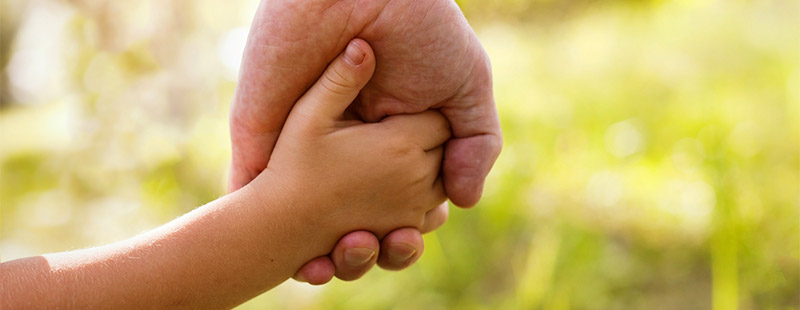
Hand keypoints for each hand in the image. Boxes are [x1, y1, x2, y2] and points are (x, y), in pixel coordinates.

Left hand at [229, 0, 501, 283]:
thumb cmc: (423, 31)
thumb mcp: (467, 87)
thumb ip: (475, 143)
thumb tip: (463, 202)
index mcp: (395, 144)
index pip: (400, 205)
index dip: (408, 230)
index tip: (412, 234)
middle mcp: (351, 152)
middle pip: (357, 222)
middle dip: (372, 249)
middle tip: (385, 246)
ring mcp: (305, 149)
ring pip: (308, 223)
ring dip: (327, 255)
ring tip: (343, 256)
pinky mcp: (263, 141)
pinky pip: (257, 197)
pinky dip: (271, 237)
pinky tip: (300, 263)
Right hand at [249, 39, 448, 242]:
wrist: (280, 225)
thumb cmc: (291, 166)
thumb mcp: (309, 115)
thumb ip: (340, 79)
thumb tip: (361, 44)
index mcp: (400, 145)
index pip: (440, 121)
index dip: (421, 113)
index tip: (393, 112)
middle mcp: (416, 180)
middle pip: (447, 150)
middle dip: (428, 139)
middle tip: (391, 132)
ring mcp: (413, 211)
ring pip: (445, 183)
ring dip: (430, 171)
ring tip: (393, 161)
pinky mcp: (404, 232)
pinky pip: (433, 215)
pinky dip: (424, 205)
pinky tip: (395, 192)